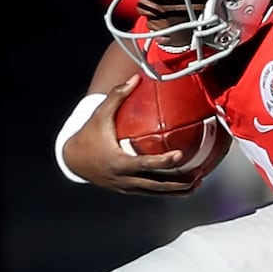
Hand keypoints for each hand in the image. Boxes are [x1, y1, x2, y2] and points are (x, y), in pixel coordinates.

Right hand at [62, 75, 204, 194]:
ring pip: (155, 193)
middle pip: (156, 185)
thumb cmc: (88, 135)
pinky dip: (166, 191)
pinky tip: (181, 186)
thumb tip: (136, 78)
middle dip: (178, 184)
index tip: (179, 155)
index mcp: (118, 162)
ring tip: (197, 184)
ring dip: (176, 191)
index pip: (144, 165)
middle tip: (198, 177)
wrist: (74, 160)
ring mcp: (126, 187)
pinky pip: (150, 192)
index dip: (163, 162)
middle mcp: (124, 179)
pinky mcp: (128, 190)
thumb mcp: (100, 115)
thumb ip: (117, 96)